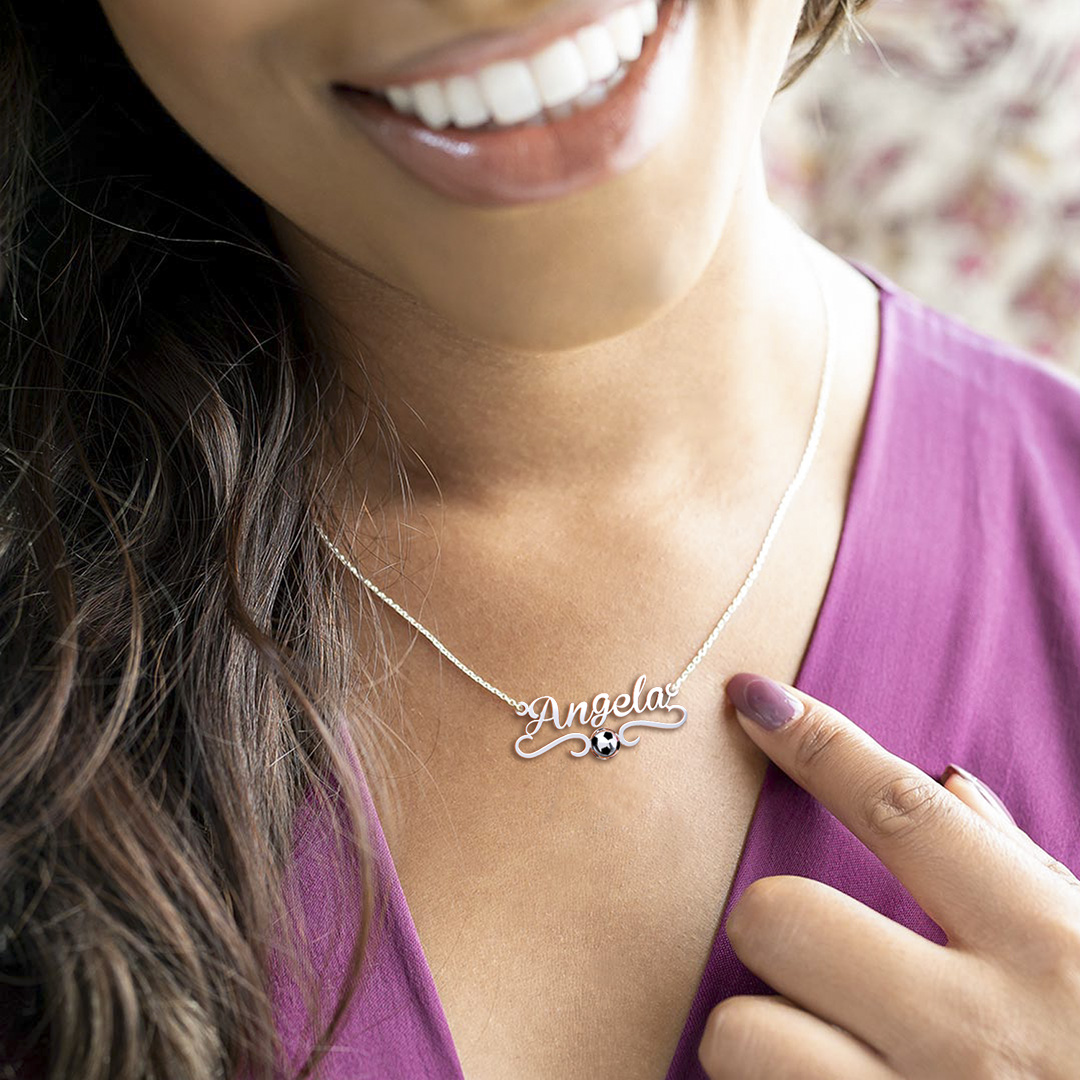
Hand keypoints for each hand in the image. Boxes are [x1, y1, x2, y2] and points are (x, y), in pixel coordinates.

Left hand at [696, 672, 1079, 1079]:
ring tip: (806, 1043)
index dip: (816, 743)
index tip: (754, 697)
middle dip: (771, 923)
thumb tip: (945, 785)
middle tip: (806, 950)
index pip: (898, 813)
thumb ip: (1025, 872)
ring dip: (754, 1033)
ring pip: (742, 1034)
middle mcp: (977, 1030)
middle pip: (781, 917)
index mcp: (1045, 949)